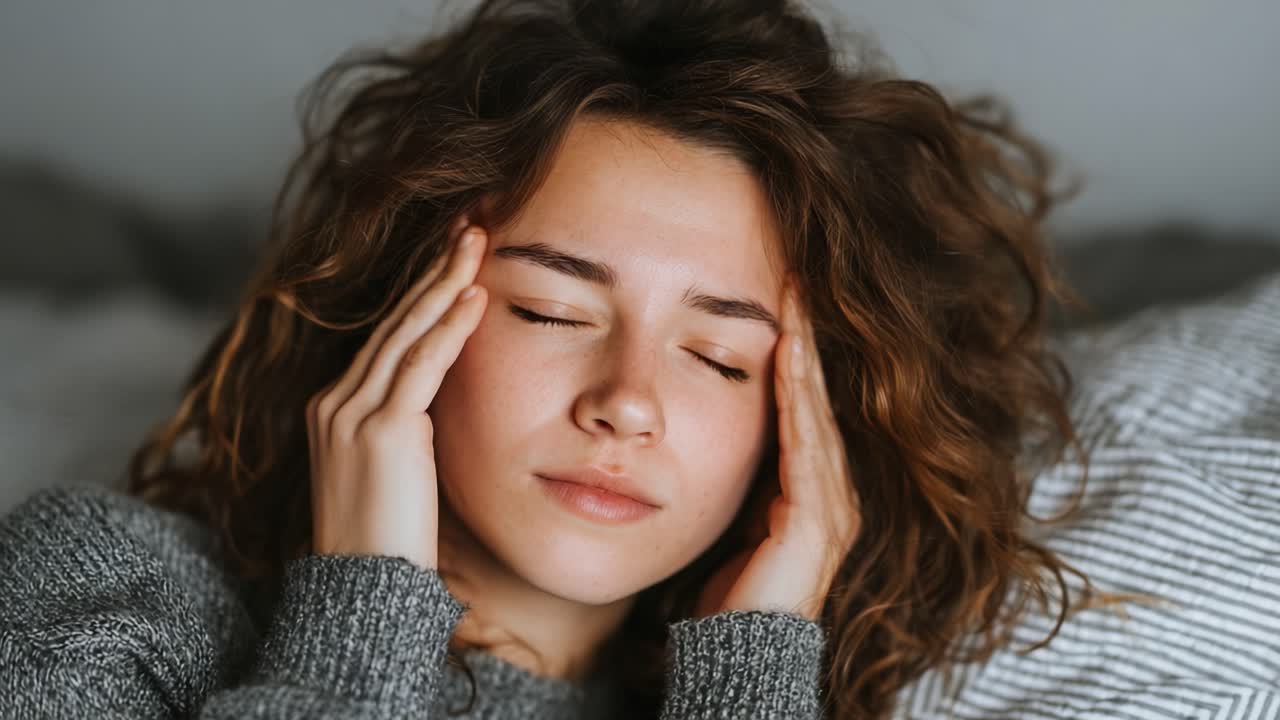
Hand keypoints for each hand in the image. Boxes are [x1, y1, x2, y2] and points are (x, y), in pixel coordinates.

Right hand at [305, 217, 488, 569]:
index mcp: (334, 408)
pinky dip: (449, 326)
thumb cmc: (386, 541)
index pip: (386, 336)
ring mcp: (350, 413)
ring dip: (445, 281)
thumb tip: (437, 400)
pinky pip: (420, 365)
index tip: (454, 256)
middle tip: (470, 224)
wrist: (363, 592)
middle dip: (434, 269)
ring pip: (405, 331)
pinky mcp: (378, 431)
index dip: (422, 293)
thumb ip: (406, 427)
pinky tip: (475, 295)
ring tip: (478, 240)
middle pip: (393, 321)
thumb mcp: (391, 471)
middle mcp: (334, 401)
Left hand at [695, 276, 861, 620]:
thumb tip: (710, 432)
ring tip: (795, 299)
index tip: (781, 294)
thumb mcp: (733, 517)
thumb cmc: (728, 591)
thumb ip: (738, 476)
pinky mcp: (817, 521)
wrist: (738, 652)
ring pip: (816, 412)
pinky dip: (798, 397)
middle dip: (807, 337)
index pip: (805, 404)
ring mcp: (830, 506)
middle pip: (818, 399)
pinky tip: (788, 356)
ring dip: (806, 354)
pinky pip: (806, 445)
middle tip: (795, 274)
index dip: (796, 350)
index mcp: (814, 489)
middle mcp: (833, 491)